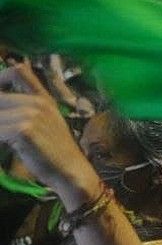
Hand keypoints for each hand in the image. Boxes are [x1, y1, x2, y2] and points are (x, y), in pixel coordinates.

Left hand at [0, 65, 98, 206]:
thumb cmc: (57, 153)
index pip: (18, 71)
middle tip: (1, 127)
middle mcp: (38, 103)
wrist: (72, 173)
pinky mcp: (24, 131)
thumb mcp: (49, 124)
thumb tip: (6, 108)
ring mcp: (32, 115)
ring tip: (3, 134)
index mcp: (44, 99)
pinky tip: (3, 144)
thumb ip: (30, 110)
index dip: (1, 78)